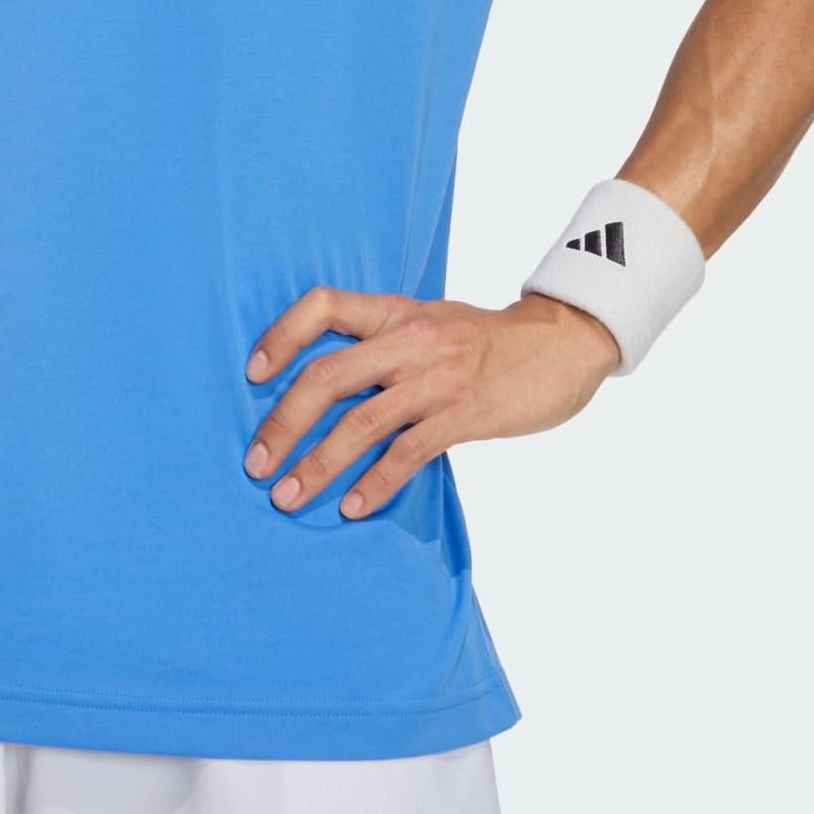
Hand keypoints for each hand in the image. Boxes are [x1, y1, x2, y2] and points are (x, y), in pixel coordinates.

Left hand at [242, 288, 621, 519]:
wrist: (560, 342)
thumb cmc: (485, 341)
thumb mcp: (429, 322)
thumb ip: (383, 344)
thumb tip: (326, 386)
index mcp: (394, 312)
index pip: (322, 306)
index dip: (281, 336)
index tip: (253, 375)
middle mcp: (408, 340)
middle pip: (326, 376)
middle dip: (283, 423)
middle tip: (256, 464)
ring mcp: (436, 378)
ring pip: (360, 423)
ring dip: (318, 465)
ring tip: (287, 498)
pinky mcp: (464, 414)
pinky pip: (408, 452)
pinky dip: (375, 484)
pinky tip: (352, 508)